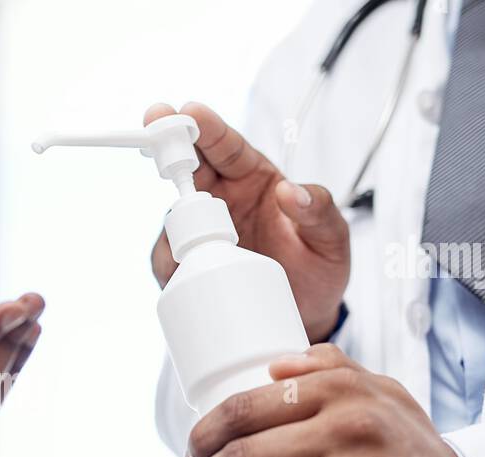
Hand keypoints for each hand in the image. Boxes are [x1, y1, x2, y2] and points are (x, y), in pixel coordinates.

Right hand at [145, 102, 349, 342]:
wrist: (304, 316)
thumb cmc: (319, 270)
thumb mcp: (332, 240)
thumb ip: (320, 210)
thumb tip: (291, 191)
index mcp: (255, 179)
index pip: (226, 146)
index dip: (206, 128)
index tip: (187, 112)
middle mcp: (223, 199)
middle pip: (188, 168)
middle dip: (166, 148)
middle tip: (152, 136)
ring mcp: (204, 233)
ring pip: (173, 217)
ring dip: (173, 223)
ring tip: (186, 241)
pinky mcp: (190, 265)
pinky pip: (168, 259)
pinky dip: (169, 265)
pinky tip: (182, 275)